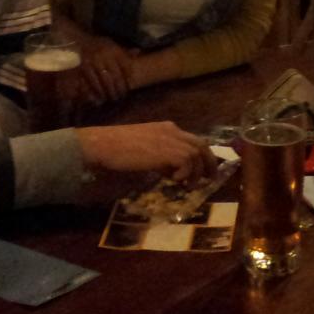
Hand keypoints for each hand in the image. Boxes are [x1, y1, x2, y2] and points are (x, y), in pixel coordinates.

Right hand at [75, 33, 136, 104]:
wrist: (84, 40)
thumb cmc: (103, 46)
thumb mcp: (115, 46)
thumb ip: (126, 52)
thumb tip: (138, 52)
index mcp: (115, 50)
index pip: (125, 66)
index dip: (127, 78)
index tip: (128, 87)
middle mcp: (105, 54)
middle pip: (116, 76)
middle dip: (119, 88)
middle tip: (121, 96)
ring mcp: (95, 60)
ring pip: (105, 80)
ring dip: (109, 91)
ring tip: (112, 98)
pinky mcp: (85, 66)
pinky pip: (93, 81)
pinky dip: (97, 90)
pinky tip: (100, 95)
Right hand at [76, 121, 216, 180]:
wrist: (104, 145)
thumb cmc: (118, 149)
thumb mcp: (145, 151)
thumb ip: (161, 157)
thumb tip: (173, 172)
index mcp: (167, 128)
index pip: (193, 139)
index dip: (202, 155)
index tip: (204, 170)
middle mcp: (172, 131)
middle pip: (201, 145)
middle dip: (209, 163)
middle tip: (209, 179)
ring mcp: (170, 139)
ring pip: (196, 154)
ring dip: (195, 172)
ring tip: (186, 185)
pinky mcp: (166, 151)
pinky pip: (187, 162)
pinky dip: (184, 173)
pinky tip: (173, 180)